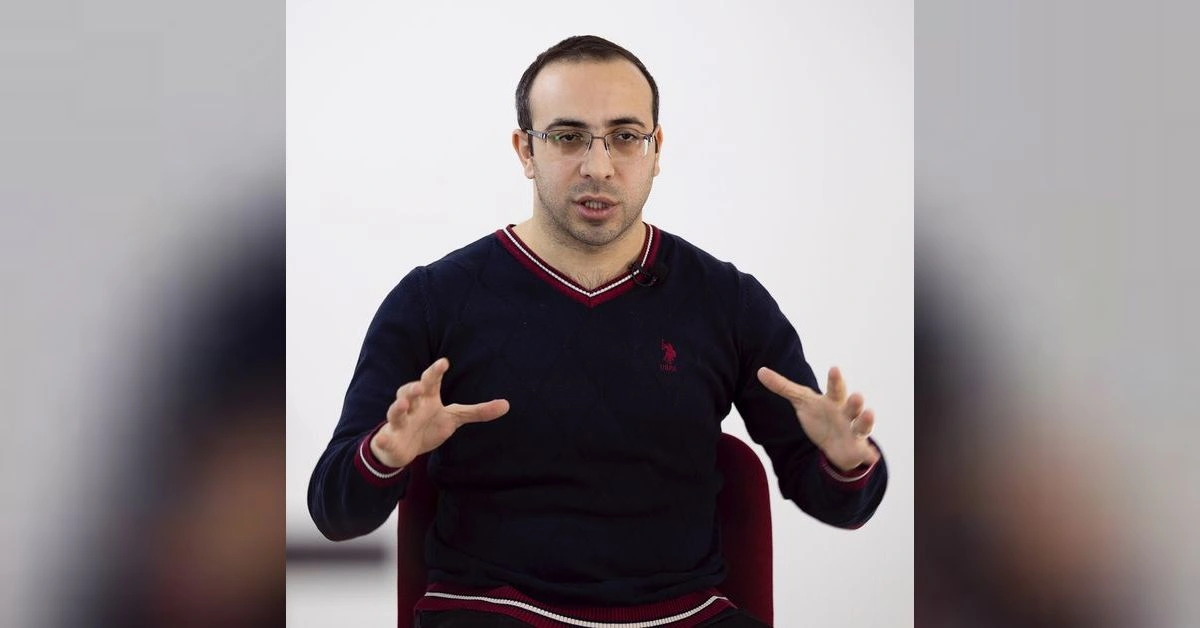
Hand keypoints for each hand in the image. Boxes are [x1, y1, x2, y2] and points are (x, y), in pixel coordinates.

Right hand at [370, 358, 509, 467]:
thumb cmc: (428, 426)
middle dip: (413, 388)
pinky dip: (382, 438)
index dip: (436, 371)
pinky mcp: (389, 439)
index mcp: (427, 398)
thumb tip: (507, 405)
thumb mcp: (454, 418)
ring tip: (403, 405)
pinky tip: (382, 439)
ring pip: (395, 411)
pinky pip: (384, 438)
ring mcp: (399, 422)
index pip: (431, 381)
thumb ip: (477, 411)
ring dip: (397, 407)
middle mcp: (411, 406)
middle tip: (421, 386)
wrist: (405, 448)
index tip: (444, 362)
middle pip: (409, 392)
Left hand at [757, 365, 878, 471]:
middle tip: (857, 396)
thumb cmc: (820, 416)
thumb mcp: (802, 401)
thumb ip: (783, 387)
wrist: (836, 443)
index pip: (835, 388)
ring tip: (869, 414)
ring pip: (863, 426)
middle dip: (856, 402)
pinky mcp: (858, 450)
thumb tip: (760, 371)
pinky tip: (873, 457)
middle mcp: (847, 414)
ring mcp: (854, 431)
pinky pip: (866, 454)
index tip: (834, 369)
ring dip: (866, 421)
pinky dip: (869, 455)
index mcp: (834, 401)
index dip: (835, 379)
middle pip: (852, 407)